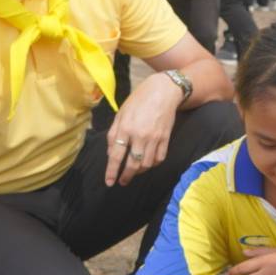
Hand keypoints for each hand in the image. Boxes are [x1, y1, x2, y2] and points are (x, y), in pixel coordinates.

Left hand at [104, 71, 182, 185]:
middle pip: (133, 164)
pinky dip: (153, 164)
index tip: (109, 182)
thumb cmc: (138, 100)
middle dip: (126, 176)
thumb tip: (110, 153)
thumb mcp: (121, 113)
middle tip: (122, 182)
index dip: (112, 171)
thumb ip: (113, 134)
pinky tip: (147, 163)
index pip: (116, 155)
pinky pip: (160, 158)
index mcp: (126, 128)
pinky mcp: (166, 138)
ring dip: (139, 171)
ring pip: (147, 164)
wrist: (163, 91)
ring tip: (134, 172)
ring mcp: (155, 138)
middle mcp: (140, 135)